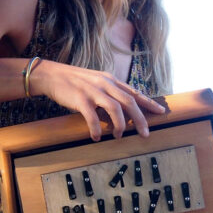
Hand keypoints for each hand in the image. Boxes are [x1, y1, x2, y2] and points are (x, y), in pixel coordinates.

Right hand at [31, 59, 164, 140]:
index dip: (149, 102)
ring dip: (120, 124)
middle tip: (146, 134)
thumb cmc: (74, 81)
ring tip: (119, 136)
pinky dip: (96, 129)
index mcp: (111, 80)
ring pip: (115, 108)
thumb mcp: (96, 82)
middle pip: (129, 101)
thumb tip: (123, 107)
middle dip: (140, 119)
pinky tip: (96, 137)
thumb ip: (110, 91)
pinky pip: (92, 117)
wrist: (51, 75)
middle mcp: (105, 84)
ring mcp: (93, 91)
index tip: (160, 112)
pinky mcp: (80, 99)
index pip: (134, 92)